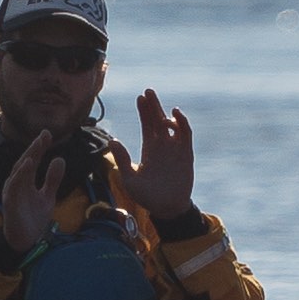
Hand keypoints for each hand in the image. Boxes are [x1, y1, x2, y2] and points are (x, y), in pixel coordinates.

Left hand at [128, 91, 202, 222]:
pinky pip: (185, 135)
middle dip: (154, 106)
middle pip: (158, 120)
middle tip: (148, 91)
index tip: (140, 97)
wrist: (166, 208)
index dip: (144, 111)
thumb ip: (122, 160)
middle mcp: (162, 145)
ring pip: (172, 125)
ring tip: (160, 107)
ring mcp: (175, 149)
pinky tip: (175, 115)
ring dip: (167, 114)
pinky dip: (182, 124)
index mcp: (149, 149)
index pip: (147, 124)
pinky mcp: (186, 154)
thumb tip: (112, 140)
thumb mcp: (130, 179)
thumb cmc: (147, 196)